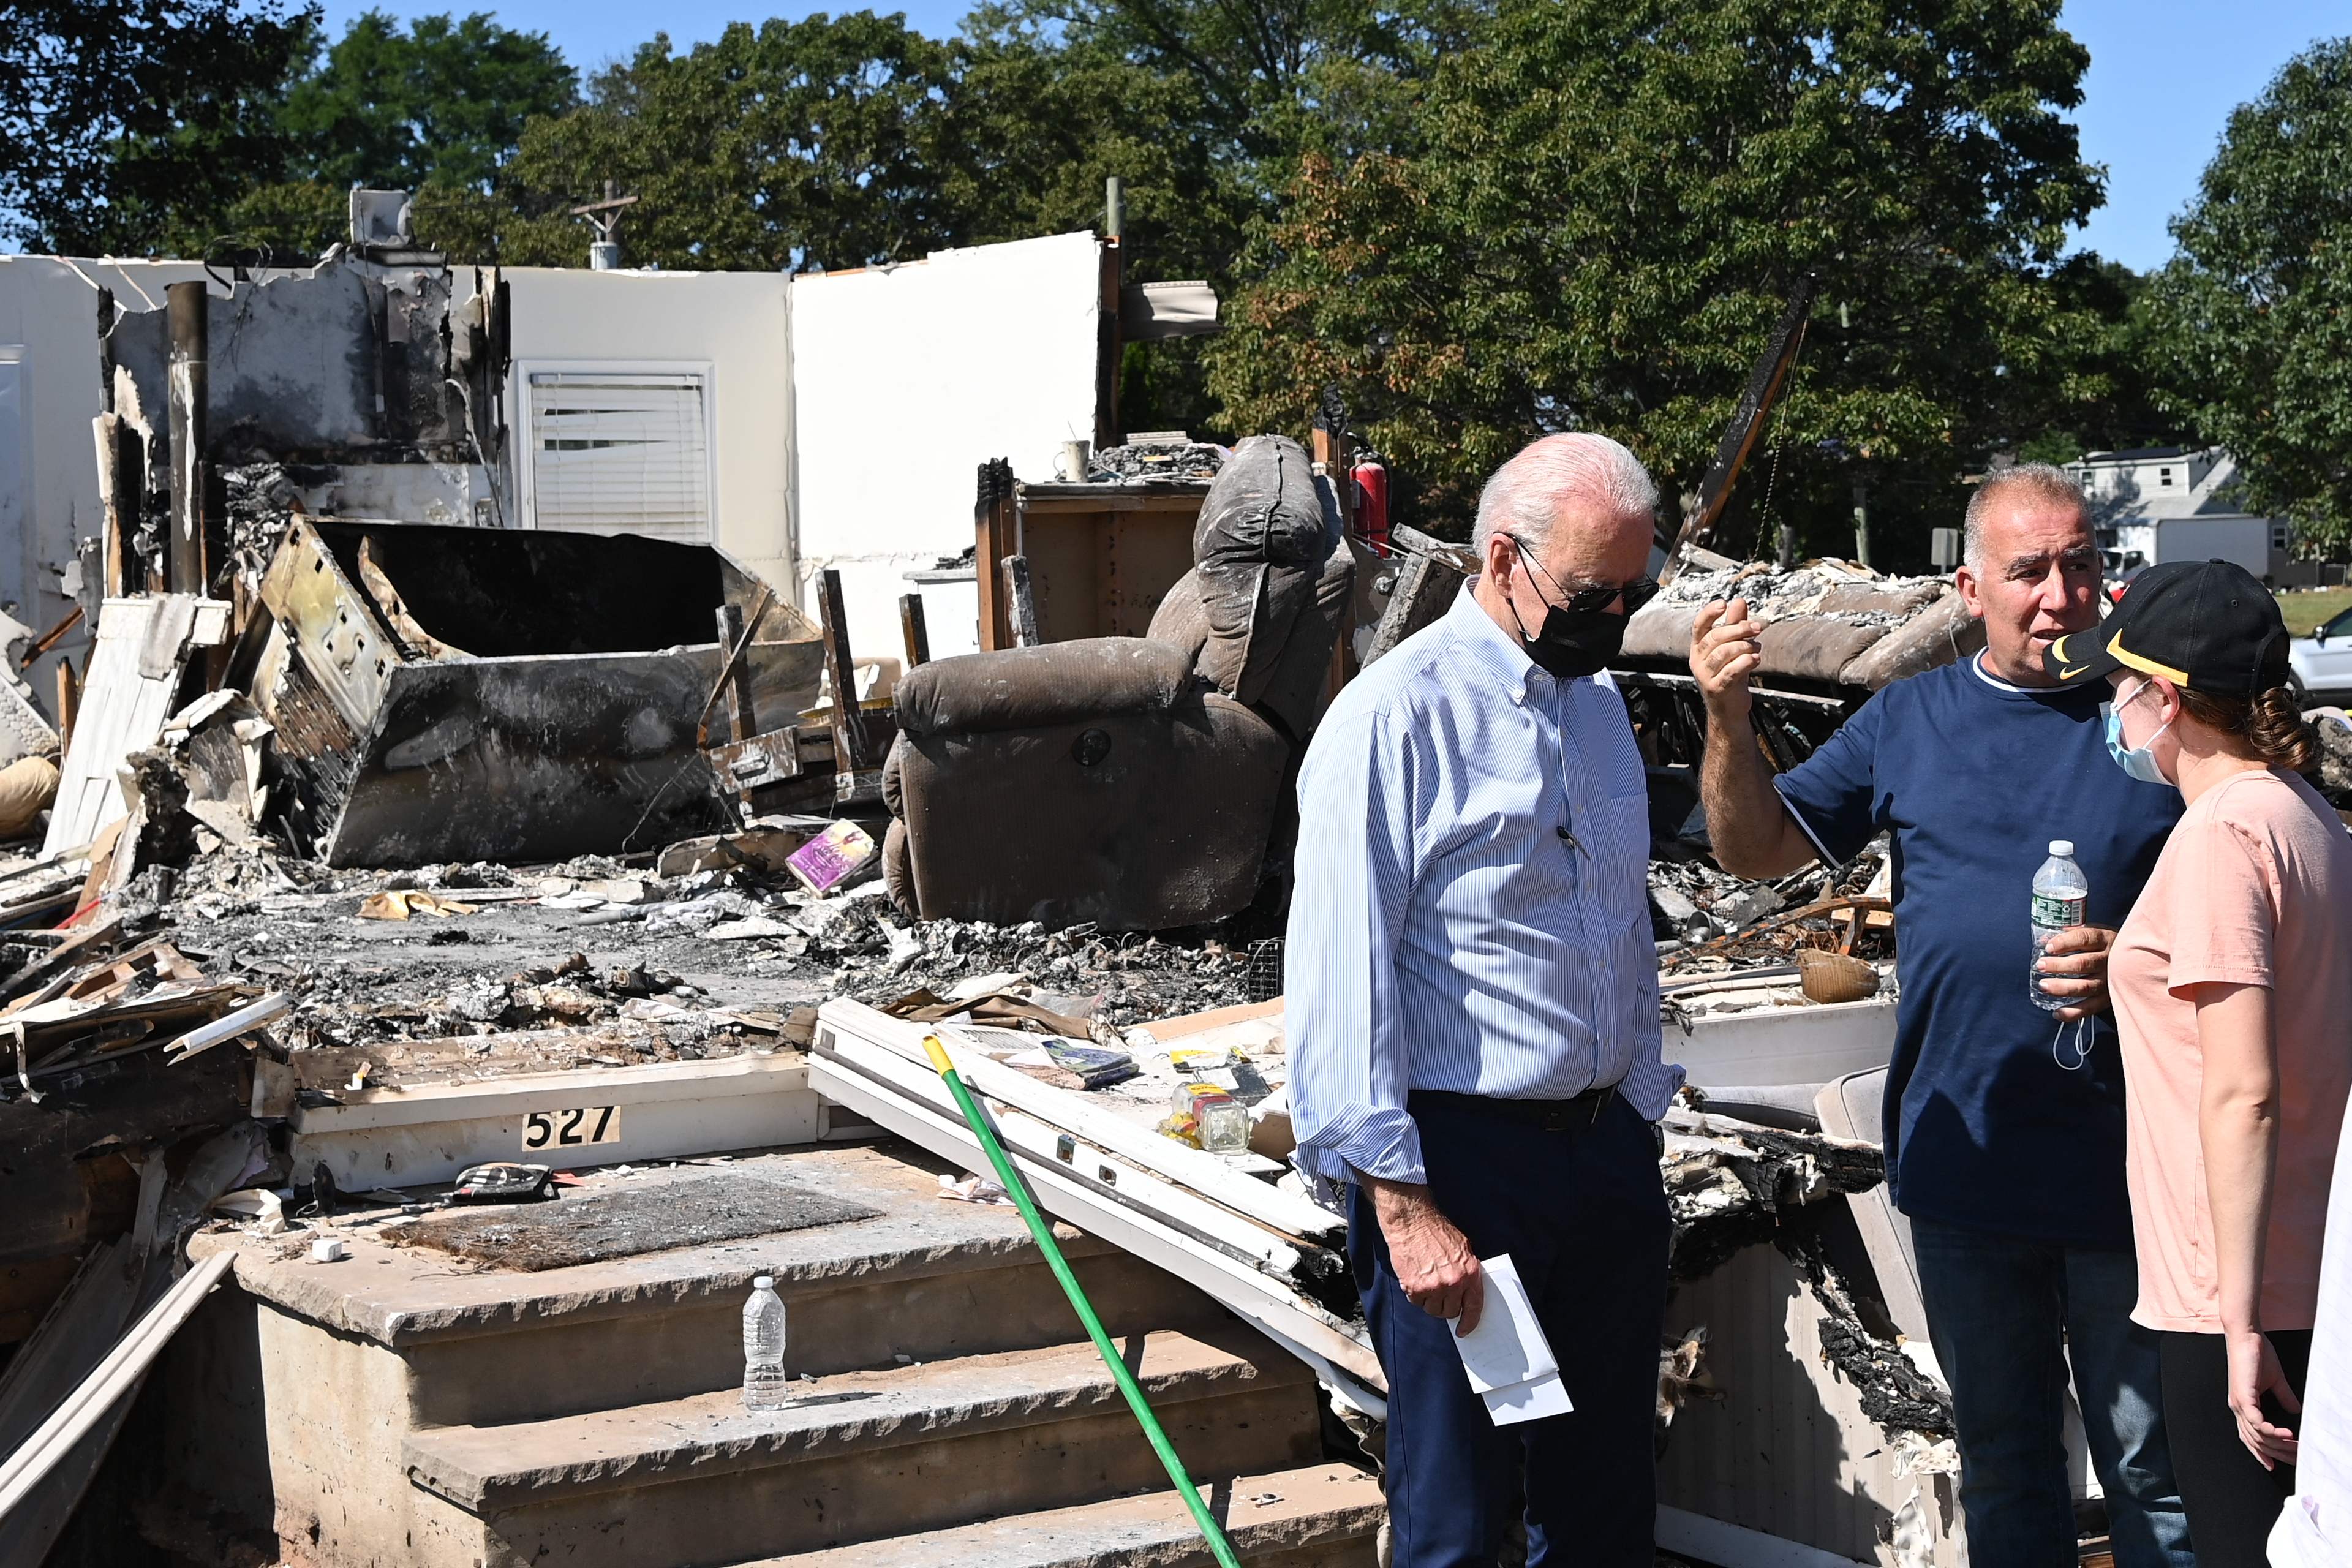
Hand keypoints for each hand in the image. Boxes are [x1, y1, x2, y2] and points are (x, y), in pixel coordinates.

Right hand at [1364, 1178, 1484, 1334]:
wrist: (1411, 1221)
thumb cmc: (1436, 1231)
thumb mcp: (1463, 1247)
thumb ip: (1467, 1271)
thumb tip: (1467, 1291)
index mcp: (1469, 1272)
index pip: (1474, 1306)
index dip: (1469, 1321)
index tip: (1464, 1329)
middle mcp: (1454, 1282)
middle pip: (1450, 1311)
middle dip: (1445, 1306)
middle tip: (1438, 1293)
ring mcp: (1434, 1286)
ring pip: (1432, 1310)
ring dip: (1429, 1301)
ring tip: (1426, 1282)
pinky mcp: (1415, 1287)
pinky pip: (1416, 1302)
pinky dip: (1415, 1294)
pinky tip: (1415, 1277)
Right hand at [1691, 599, 1762, 722]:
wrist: (1729, 708)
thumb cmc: (1730, 676)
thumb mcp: (1733, 648)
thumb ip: (1735, 625)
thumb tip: (1738, 601)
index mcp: (1699, 648)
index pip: (1699, 626)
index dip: (1709, 613)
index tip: (1723, 603)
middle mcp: (1698, 661)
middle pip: (1715, 637)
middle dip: (1738, 629)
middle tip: (1757, 627)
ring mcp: (1705, 675)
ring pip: (1723, 653)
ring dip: (1745, 646)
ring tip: (1757, 648)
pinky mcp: (1716, 688)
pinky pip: (1731, 671)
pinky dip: (1746, 662)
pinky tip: (1755, 659)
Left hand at [2039, 926, 2115, 1019]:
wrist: (2135, 960)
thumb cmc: (2105, 945)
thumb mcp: (2094, 932)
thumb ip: (2070, 934)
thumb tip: (2044, 940)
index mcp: (2104, 939)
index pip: (2084, 939)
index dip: (2065, 943)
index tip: (2048, 947)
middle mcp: (2109, 960)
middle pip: (2082, 963)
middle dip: (2058, 966)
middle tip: (2040, 966)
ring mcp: (2110, 980)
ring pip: (2085, 986)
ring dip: (2062, 988)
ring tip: (2043, 986)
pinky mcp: (2109, 998)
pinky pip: (2091, 1007)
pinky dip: (2073, 1012)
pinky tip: (2057, 1012)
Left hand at [2225, 1325, 2300, 1469]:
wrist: (2246, 1336)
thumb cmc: (2258, 1355)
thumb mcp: (2275, 1381)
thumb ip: (2284, 1396)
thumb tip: (2296, 1411)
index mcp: (2243, 1406)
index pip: (2251, 1438)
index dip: (2262, 1453)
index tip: (2276, 1466)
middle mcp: (2238, 1409)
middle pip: (2255, 1442)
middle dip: (2277, 1454)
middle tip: (2298, 1460)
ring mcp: (2238, 1404)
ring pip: (2257, 1435)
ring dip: (2278, 1444)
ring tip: (2298, 1448)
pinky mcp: (2242, 1396)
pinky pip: (2255, 1421)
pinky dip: (2271, 1430)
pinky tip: (2286, 1434)